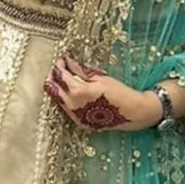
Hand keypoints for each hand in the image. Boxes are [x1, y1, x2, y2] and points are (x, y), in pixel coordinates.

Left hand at [43, 54, 160, 131]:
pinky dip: (66, 99)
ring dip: (59, 89)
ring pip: (58, 100)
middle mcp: (73, 105)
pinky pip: (67, 109)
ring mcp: (75, 116)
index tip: (61, 60)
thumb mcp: (99, 77)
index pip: (61, 75)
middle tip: (59, 69)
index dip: (59, 66)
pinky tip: (73, 93)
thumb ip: (81, 71)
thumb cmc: (119, 92)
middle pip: (53, 89)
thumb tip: (69, 62)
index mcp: (78, 91)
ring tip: (66, 80)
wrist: (131, 112)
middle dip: (53, 77)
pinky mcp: (79, 122)